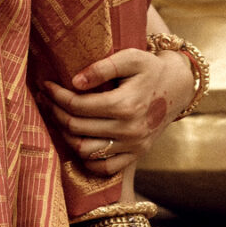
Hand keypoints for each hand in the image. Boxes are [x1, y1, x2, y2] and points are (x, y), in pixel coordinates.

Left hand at [43, 45, 192, 181]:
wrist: (178, 87)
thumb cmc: (150, 69)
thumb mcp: (131, 58)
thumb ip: (103, 67)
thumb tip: (75, 82)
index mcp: (126, 105)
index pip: (77, 105)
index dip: (57, 96)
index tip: (47, 86)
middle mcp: (129, 130)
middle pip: (76, 127)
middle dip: (55, 112)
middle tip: (48, 100)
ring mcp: (133, 146)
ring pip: (84, 151)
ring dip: (65, 136)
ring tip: (59, 119)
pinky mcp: (136, 155)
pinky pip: (103, 168)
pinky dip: (86, 160)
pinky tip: (77, 141)